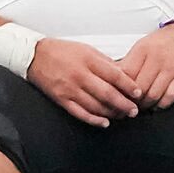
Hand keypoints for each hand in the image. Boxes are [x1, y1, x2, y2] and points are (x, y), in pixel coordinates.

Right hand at [27, 38, 143, 125]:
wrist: (35, 56)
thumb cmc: (63, 51)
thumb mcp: (87, 49)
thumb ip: (105, 62)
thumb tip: (123, 75)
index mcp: (88, 60)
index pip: (114, 75)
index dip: (128, 86)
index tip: (138, 93)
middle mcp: (80, 75)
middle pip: (107, 93)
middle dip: (123, 104)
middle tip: (134, 110)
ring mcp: (70, 88)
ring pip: (95, 105)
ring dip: (112, 113)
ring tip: (122, 116)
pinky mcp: (61, 99)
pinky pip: (80, 113)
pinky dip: (93, 119)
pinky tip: (104, 122)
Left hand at [118, 22, 173, 110]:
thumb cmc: (160, 43)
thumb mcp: (141, 47)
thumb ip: (127, 63)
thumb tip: (111, 80)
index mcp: (142, 50)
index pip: (126, 74)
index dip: (120, 89)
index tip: (118, 96)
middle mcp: (157, 58)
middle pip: (139, 88)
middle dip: (132, 100)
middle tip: (129, 105)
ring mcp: (171, 68)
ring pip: (153, 95)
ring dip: (146, 105)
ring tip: (142, 106)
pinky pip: (170, 97)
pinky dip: (161, 105)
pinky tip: (157, 105)